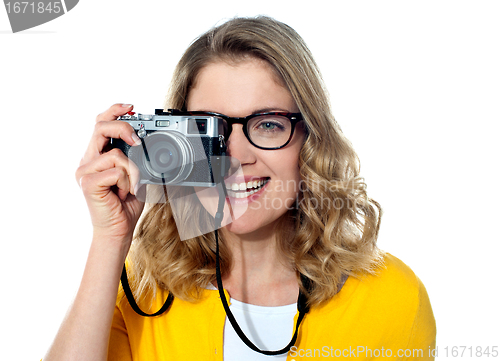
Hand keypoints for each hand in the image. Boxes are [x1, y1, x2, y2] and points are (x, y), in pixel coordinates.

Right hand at [75, 103, 143, 247]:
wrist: (118, 230)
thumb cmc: (126, 204)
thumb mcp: (136, 175)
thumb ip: (136, 158)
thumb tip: (148, 141)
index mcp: (97, 155)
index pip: (101, 123)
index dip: (114, 111)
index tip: (131, 106)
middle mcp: (88, 160)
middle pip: (100, 127)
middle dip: (123, 127)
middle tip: (138, 140)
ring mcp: (85, 171)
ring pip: (115, 154)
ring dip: (132, 171)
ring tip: (131, 187)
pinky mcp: (87, 183)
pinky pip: (116, 171)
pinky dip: (127, 182)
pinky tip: (123, 194)